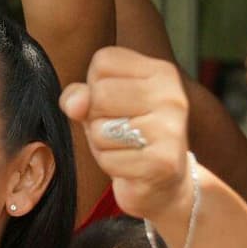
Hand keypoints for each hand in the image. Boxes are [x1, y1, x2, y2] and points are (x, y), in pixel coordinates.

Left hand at [60, 46, 191, 221]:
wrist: (165, 186)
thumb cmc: (128, 138)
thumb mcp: (99, 108)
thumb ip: (80, 95)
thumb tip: (75, 103)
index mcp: (161, 72)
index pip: (104, 61)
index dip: (95, 86)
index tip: (115, 105)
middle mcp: (171, 95)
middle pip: (99, 93)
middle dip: (95, 118)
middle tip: (119, 132)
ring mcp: (170, 128)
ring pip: (100, 128)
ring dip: (102, 145)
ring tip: (125, 149)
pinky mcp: (163, 162)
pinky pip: (108, 159)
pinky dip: (110, 166)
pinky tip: (131, 167)